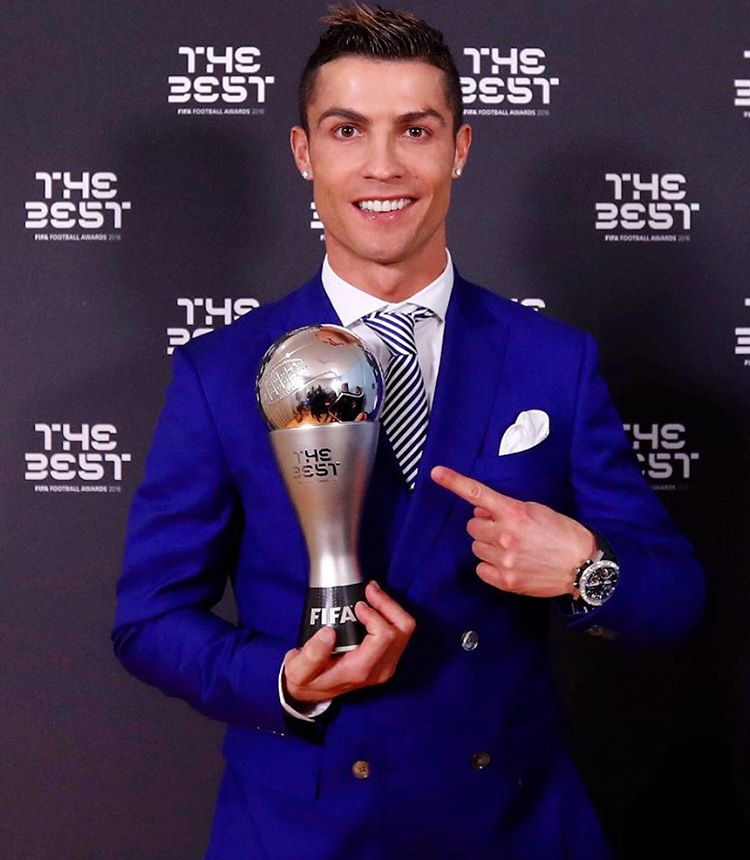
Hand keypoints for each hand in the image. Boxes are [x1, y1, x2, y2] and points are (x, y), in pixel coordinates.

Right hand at [283, 580, 415, 704]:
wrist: (312, 694)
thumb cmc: (305, 680)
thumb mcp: (298, 671)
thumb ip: (311, 655)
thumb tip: (329, 632)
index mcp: (361, 669)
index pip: (385, 636)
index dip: (375, 614)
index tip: (357, 604)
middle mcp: (380, 668)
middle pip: (402, 629)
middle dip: (388, 604)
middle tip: (369, 589)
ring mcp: (386, 664)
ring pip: (405, 628)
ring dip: (391, 607)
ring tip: (371, 593)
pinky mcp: (387, 658)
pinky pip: (400, 631)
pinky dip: (390, 613)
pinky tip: (374, 604)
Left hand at [431, 465, 595, 598]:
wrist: (583, 566)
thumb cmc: (562, 534)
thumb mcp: (536, 510)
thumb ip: (507, 508)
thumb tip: (482, 509)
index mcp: (513, 513)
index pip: (477, 494)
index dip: (454, 482)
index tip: (436, 473)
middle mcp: (504, 536)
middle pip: (472, 526)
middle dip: (485, 526)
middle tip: (506, 530)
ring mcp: (503, 560)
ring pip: (476, 548)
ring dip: (488, 546)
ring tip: (513, 548)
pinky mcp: (505, 580)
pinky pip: (481, 569)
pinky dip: (490, 566)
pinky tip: (509, 563)